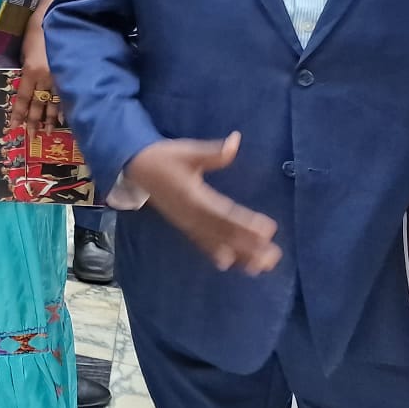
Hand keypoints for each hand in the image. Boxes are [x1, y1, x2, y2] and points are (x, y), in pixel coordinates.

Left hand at [12, 16, 61, 130]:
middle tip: (32, 137)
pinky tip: (64, 118)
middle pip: (38, 104)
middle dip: (34, 122)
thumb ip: (26, 66)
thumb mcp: (26, 48)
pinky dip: (65, 107)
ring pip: (54, 103)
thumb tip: (27, 80)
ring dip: (50, 119)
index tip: (14, 127)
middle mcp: (46, 78)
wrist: (62, 16)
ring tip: (47, 132)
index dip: (19, 113)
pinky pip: (67, 95)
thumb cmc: (39, 29)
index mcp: (31, 70)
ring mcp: (61, 77)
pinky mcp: (72, 74)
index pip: (23, 97)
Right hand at [126, 133, 280, 274]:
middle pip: (222, 234)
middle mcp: (190, 214)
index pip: (223, 213)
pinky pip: (202, 243)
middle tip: (272, 256)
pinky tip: (230, 264)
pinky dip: (216, 253)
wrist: (135, 167)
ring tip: (260, 266)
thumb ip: (213, 152)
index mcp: (193, 196)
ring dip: (237, 255)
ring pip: (215, 243)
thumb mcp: (187, 150)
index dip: (245, 223)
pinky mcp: (184, 225)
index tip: (268, 230)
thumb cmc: (164, 157)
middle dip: (248, 246)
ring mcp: (186, 222)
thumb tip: (236, 141)